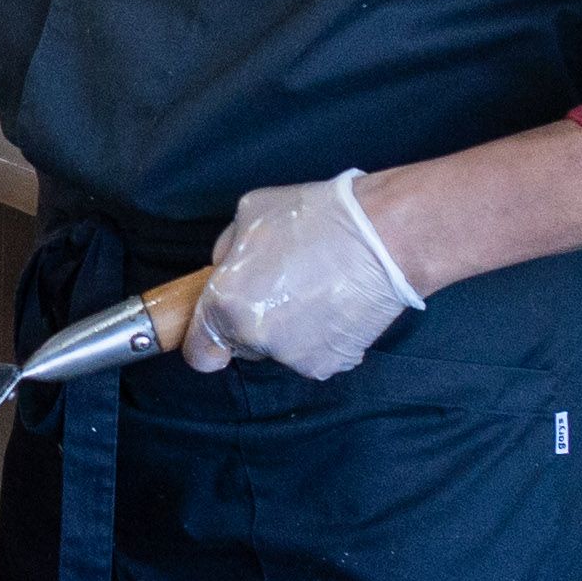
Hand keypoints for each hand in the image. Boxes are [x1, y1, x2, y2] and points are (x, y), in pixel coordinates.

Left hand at [184, 169, 425, 380]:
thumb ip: (226, 252)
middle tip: (283, 285)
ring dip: (290, 329)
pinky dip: (321, 336)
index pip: (197, 353)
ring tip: (316, 288)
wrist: (384, 238)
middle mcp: (256, 338)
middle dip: (253, 322)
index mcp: (226, 304)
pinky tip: (336, 303)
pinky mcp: (330, 364)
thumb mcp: (249, 216)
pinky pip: (314, 354)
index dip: (205, 342)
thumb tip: (223, 271)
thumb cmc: (316, 218)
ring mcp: (295, 357)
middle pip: (243, 345)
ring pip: (280, 350)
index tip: (216, 333)